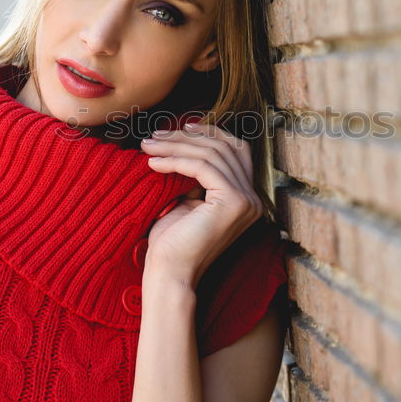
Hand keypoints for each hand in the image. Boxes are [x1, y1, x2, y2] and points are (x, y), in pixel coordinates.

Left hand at [139, 122, 263, 288]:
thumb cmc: (172, 242)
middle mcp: (253, 198)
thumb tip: (185, 141)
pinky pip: (203, 167)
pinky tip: (153, 163)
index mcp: (245, 197)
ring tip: (148, 147)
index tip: (179, 128)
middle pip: (224, 147)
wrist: (170, 273)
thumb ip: (195, 174)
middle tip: (155, 136)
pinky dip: (175, 160)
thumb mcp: (187, 199)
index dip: (209, 133)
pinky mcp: (233, 202)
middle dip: (187, 136)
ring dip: (176, 146)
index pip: (235, 150)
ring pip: (212, 154)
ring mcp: (247, 201)